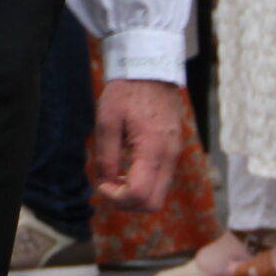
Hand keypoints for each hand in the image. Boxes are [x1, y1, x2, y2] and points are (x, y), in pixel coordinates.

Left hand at [93, 78, 181, 211]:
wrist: (150, 72)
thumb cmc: (126, 93)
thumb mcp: (107, 121)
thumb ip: (107, 155)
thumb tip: (106, 182)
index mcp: (153, 150)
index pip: (140, 195)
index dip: (116, 198)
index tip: (101, 184)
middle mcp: (169, 157)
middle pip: (153, 203)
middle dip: (126, 203)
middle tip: (106, 186)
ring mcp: (174, 155)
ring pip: (158, 195)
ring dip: (135, 195)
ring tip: (115, 176)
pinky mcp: (173, 152)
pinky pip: (161, 180)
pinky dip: (143, 184)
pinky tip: (126, 169)